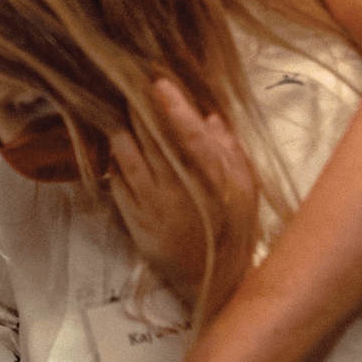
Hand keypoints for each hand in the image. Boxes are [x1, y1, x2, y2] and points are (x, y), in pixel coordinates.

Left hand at [108, 78, 258, 324]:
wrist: (213, 279)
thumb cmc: (234, 232)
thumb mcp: (245, 190)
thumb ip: (229, 151)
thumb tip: (210, 118)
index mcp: (212, 179)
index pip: (189, 136)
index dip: (173, 107)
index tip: (159, 83)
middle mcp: (179, 189)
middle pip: (153, 138)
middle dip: (139, 108)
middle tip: (128, 82)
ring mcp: (153, 204)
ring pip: (128, 155)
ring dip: (121, 129)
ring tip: (117, 108)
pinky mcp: (135, 218)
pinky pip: (118, 180)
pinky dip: (116, 159)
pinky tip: (116, 145)